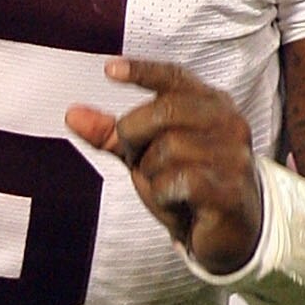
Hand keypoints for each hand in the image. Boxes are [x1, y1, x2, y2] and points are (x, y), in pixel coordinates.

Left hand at [65, 56, 262, 272]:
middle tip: (136, 160)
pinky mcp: (229, 189)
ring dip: (150, 174)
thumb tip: (72, 113)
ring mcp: (233, 155)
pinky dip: (163, 195)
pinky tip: (175, 204)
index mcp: (211, 104)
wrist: (230, 234)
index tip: (109, 70)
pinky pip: (178, 181)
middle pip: (164, 110)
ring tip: (165, 188)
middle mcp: (228, 122)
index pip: (175, 77)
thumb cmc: (189, 186)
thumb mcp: (147, 155)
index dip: (142, 71)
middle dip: (134, 135)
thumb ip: (112, 135)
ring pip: (168, 148)